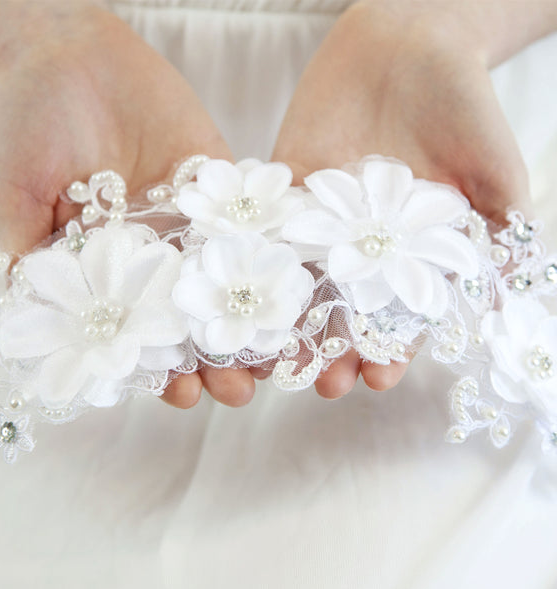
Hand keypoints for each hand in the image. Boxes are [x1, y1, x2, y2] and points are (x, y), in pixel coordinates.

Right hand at [0, 6, 254, 408]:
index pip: (141, 330)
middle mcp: (159, 253)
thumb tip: (31, 310)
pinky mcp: (222, 182)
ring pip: (229, 280)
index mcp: (112, 268)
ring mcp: (194, 220)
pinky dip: (273, 254)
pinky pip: (252, 221)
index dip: (158, 366)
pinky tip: (295, 287)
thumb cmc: (30, 124)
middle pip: (193, 316)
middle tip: (237, 392)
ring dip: (251, 320)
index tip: (176, 394)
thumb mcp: (17, 196)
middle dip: (215, 357)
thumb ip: (33, 253)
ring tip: (275, 359)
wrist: (69, 55)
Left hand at [272, 1, 530, 397]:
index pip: (397, 314)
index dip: (390, 348)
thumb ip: (496, 230)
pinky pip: (267, 230)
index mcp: (409, 250)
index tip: (378, 379)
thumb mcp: (494, 170)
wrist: (411, 43)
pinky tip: (244, 296)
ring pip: (302, 281)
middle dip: (335, 348)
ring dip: (292, 323)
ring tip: (280, 362)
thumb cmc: (464, 104)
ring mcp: (321, 220)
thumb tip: (506, 292)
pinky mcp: (286, 189)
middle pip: (345, 309)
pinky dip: (255, 263)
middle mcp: (362, 244)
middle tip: (324, 384)